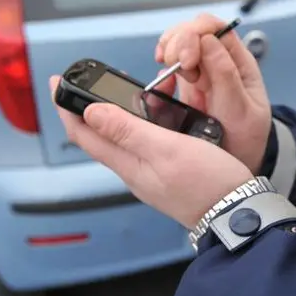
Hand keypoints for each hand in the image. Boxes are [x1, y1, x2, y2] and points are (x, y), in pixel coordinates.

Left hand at [49, 77, 252, 228]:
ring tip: (119, 91)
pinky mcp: (164, 172)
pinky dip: (139, 122)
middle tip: (87, 82)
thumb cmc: (207, 185)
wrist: (238, 213)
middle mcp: (132, 169)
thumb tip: (90, 113)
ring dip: (114, 113)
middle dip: (87, 107)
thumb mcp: (166, 149)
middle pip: (98, 135)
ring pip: (120, 138)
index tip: (57, 82)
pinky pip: (142, 143)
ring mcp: (148, 172)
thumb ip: (127, 130)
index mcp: (127, 163)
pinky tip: (151, 114)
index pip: (83, 134)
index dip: (66, 108)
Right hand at [155, 14, 271, 173]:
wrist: (235, 168)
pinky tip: (161, 85)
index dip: (196, 34)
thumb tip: (208, 42)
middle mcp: (218, 64)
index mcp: (238, 63)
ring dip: (167, 54)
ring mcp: (200, 76)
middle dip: (177, 44)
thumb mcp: (241, 111)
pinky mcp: (184, 90)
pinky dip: (160, 74)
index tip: (186, 60)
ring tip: (166, 74)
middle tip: (175, 66)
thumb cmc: (245, 140)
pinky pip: (168, 72)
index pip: (215, 29)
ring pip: (177, 47)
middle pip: (191, 32)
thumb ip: (226, 76)